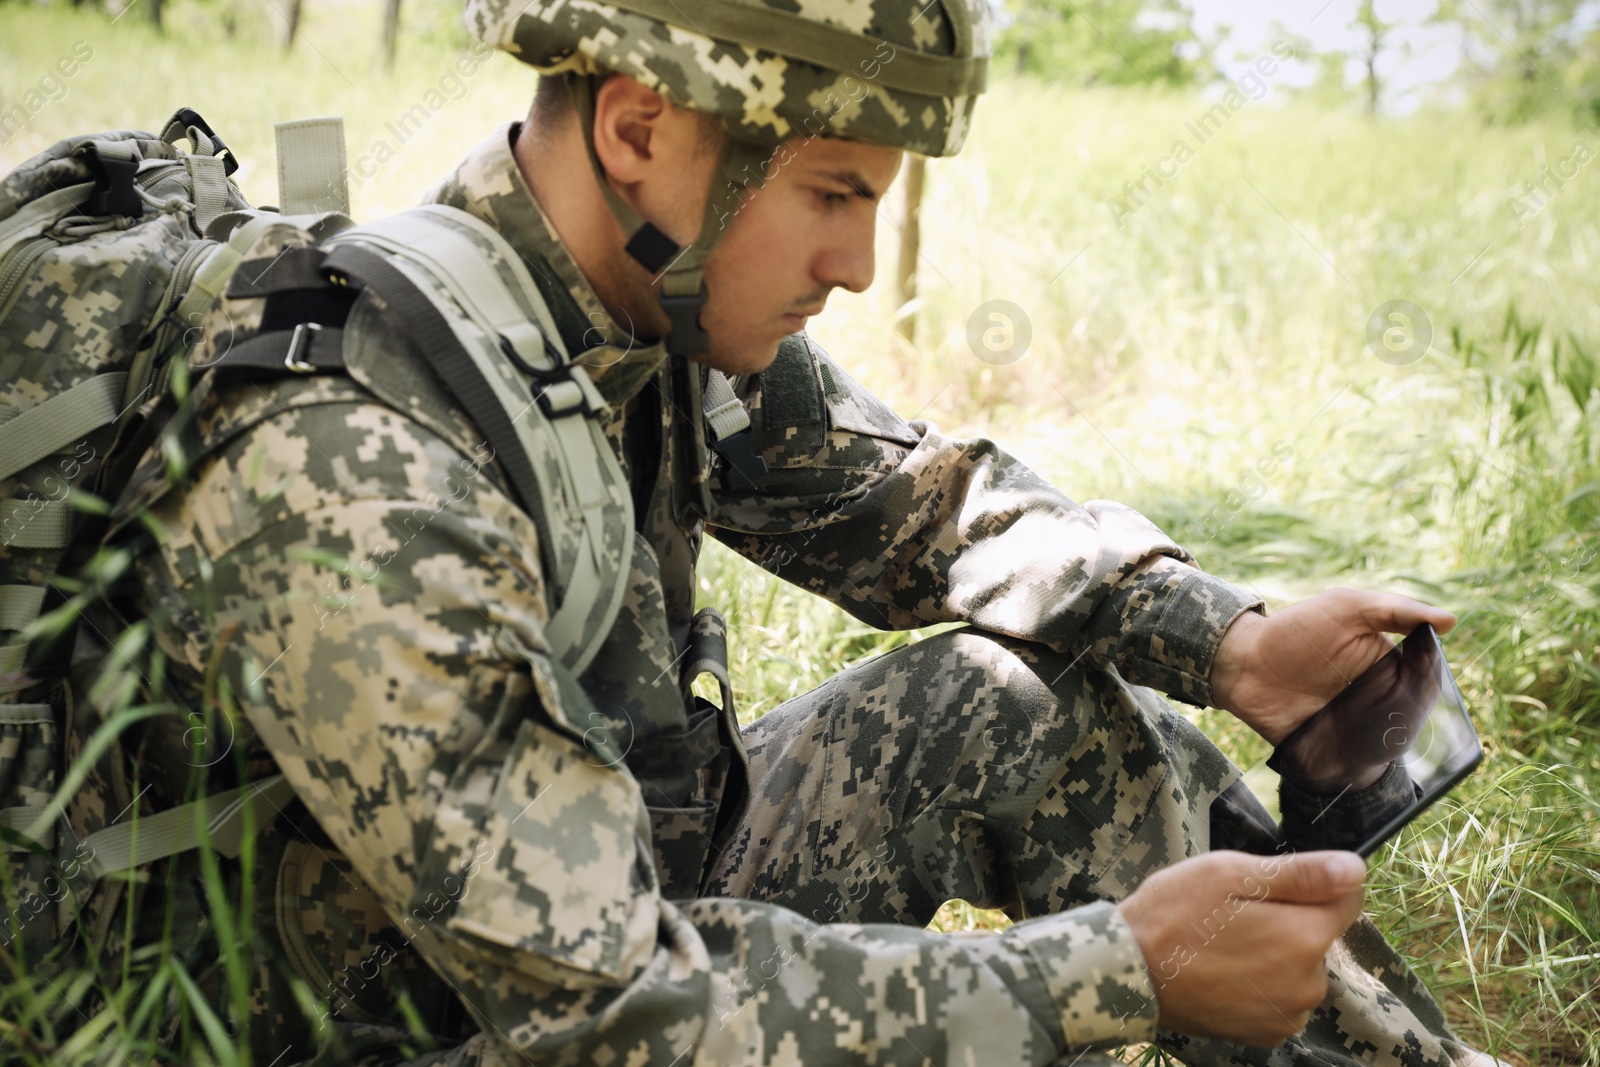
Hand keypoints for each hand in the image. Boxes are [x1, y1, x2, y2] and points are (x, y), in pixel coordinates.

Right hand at [1117, 850, 1366, 1046]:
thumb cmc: (1174, 914)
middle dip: (1289, 919)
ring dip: (1276, 954)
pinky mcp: (1267, 1033)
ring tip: (1224, 944)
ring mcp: (1288, 1013)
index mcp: (1306, 936)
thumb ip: (1301, 873)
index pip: (1349, 898)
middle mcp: (1310, 983)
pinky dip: (1262, 983)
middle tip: (1234, 913)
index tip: (1271, 883)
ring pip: (1300, 967)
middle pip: (1320, 935)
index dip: (1315, 882)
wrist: (1129, 973)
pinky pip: (1281, 996)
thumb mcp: (1230, 874)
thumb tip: (1356, 870)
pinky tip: (1224, 972)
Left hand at [1209, 587, 1454, 744]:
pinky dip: (1362, 766)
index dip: (1428, 682)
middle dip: (1409, 719)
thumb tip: (1449, 620)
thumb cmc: (1294, 629)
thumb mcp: (1345, 607)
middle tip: (1393, 713)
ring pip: (1390, 743)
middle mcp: (1377, 697)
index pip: (1426, 679)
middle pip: (1413, 716)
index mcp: (1387, 663)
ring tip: (1376, 736)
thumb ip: (1394, 610)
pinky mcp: (1333, 748)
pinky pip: (1357, 764)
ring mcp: (1356, 724)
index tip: (1419, 681)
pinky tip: (1361, 762)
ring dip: (1388, 744)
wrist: (1242, 662)